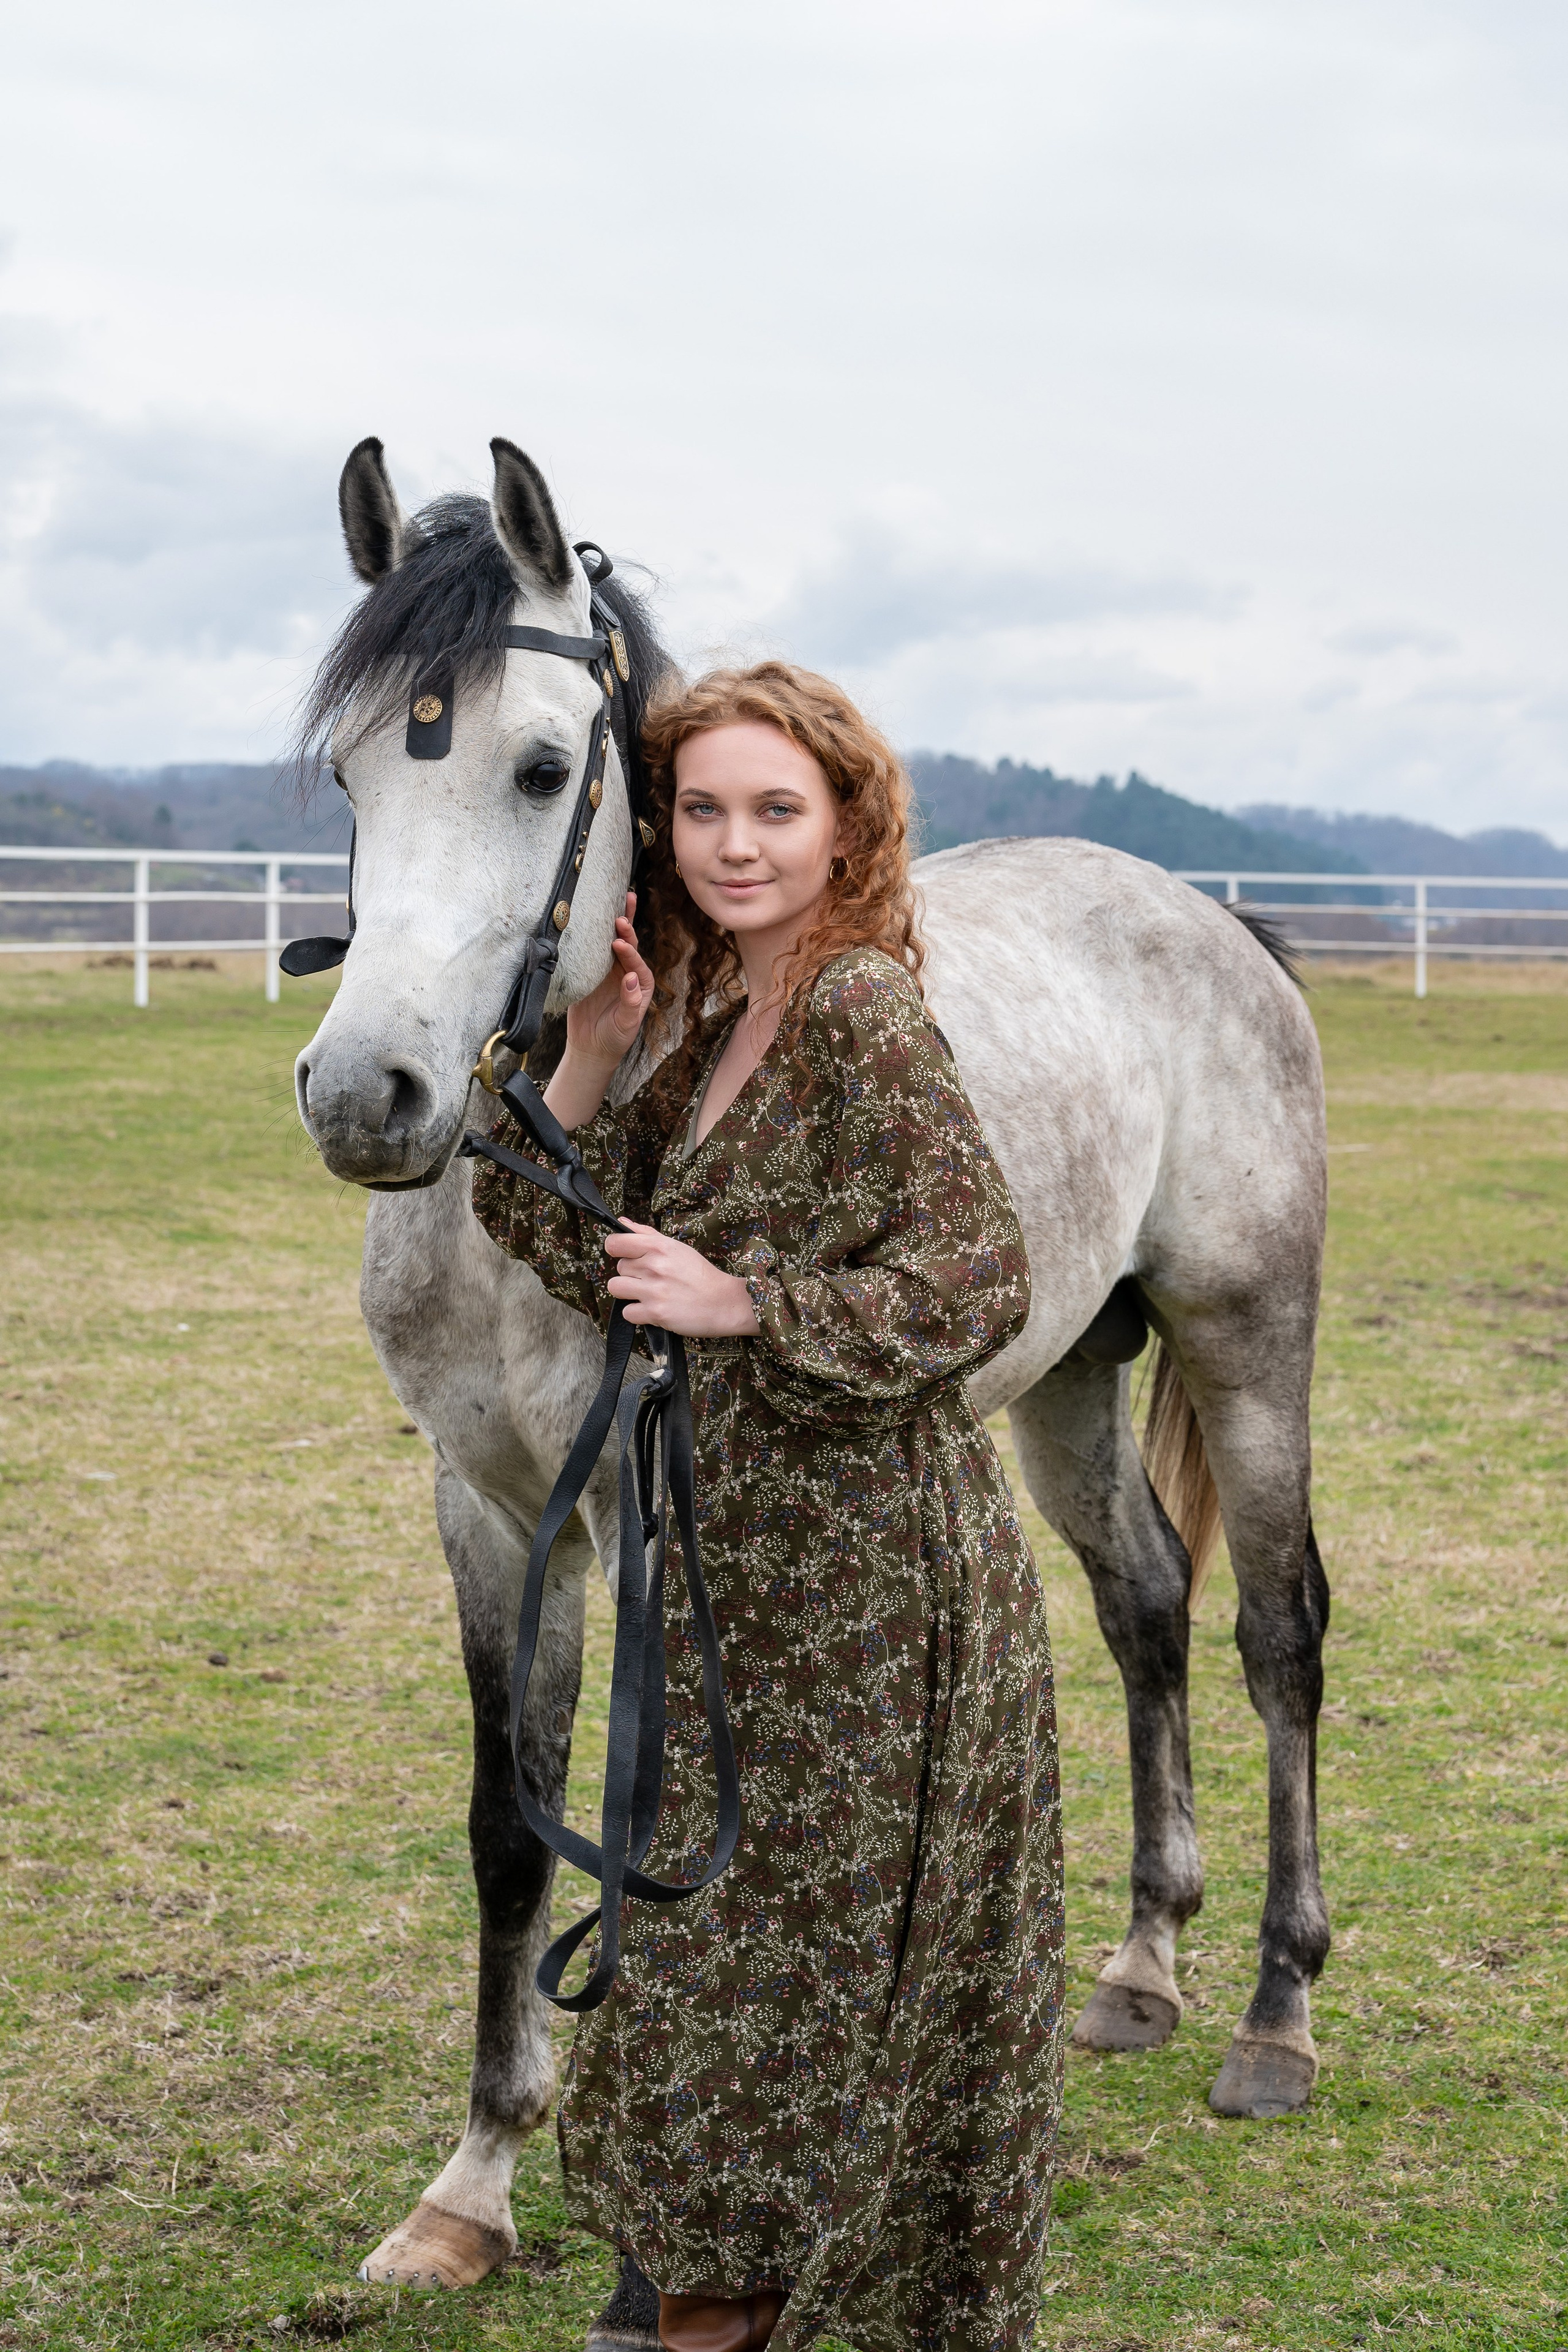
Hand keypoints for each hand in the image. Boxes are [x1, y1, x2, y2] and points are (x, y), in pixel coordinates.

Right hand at [545, 896, 655, 1130]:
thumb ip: (630, 1003)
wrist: (591, 1048)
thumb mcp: (625, 1025)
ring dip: (613, 925)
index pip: (637, 964)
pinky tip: (590, 920)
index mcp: (641, 984)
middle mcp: (627, 973)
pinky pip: (592, 951)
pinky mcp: (591, 972)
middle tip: (620, 915)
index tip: (619, 943)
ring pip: (611, 943)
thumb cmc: (614, 1038)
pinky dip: (592, 936)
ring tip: (617, 902)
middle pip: (629, 946)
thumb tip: (632, 978)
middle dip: (626, 929)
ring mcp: (608, 971)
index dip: (629, 952)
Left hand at [604, 1223, 760, 1337]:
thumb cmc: (700, 1274)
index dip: (616, 1249)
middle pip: (619, 1267)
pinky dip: (638, 1313)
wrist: (724, 1302)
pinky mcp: (655, 1313)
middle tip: (652, 1278)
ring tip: (646, 1294)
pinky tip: (653, 1309)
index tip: (625, 1255)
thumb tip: (622, 1222)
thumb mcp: (677, 1248)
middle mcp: (654, 1266)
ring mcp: (653, 1291)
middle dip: (632, 1273)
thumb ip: (646, 1234)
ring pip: (615, 1288)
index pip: (615, 1243)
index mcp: (659, 1247)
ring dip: (628, 1292)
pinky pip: (627, 1313)